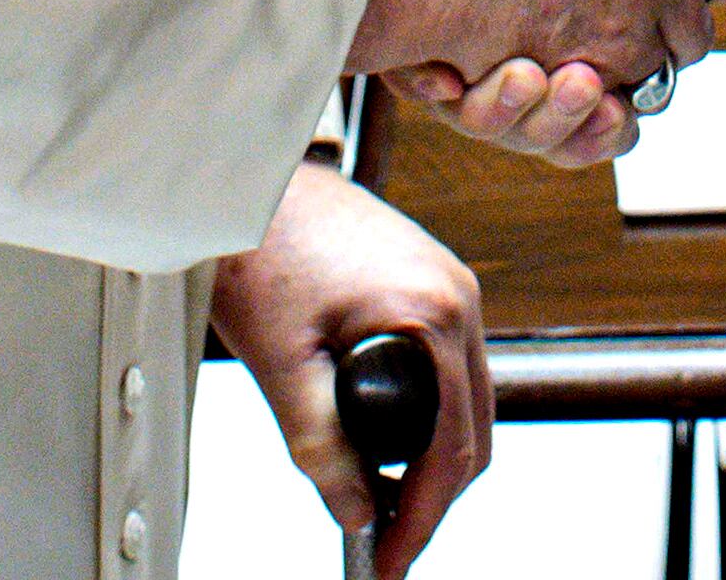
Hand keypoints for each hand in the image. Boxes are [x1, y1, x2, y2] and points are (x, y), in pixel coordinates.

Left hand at [208, 160, 491, 579]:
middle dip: (431, 496)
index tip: (391, 559)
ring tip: (380, 497)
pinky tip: (388, 438)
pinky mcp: (431, 280)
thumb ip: (321, 445)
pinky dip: (428, 414)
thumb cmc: (262, 247)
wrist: (252, 184)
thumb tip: (354, 512)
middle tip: (386, 541)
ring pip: (467, 402)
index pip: (453, 447)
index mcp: (433, 312)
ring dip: (431, 456)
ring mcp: (450, 284)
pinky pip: (450, 366)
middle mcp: (458, 295)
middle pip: (473, 430)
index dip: (422, 516)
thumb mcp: (282, 362)